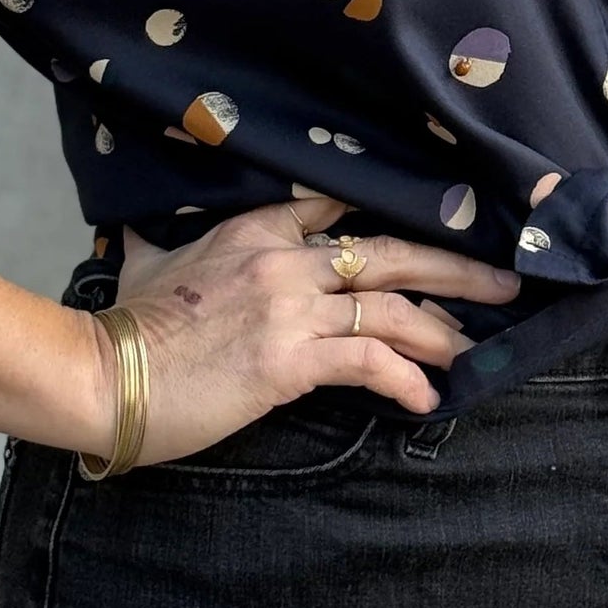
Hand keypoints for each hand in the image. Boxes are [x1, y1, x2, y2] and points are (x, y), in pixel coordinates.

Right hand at [95, 194, 521, 464]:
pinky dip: (405, 379)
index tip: (440, 233)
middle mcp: (282, 260)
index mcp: (253, 230)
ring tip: (474, 350)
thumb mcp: (144, 262)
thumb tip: (132, 226)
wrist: (103, 374)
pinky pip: (369, 362)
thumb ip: (157, 241)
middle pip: (390, 253)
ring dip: (443, 330)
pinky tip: (426, 398)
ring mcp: (291, 308)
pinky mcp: (292, 359)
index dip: (396, 220)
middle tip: (504, 281)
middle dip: (455, 268)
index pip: (339, 209)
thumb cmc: (122, 325)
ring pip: (391, 308)